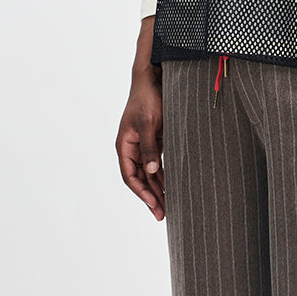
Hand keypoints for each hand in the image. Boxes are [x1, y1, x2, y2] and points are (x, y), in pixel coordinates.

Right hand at [116, 66, 164, 220]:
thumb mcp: (148, 123)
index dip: (141, 192)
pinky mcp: (154, 143)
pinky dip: (164, 177)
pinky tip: (172, 188)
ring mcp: (143, 147)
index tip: (153, 204)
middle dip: (150, 197)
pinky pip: (157, 165)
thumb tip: (152, 170)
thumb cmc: (147, 99)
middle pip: (140, 179)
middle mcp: (132, 149)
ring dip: (158, 190)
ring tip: (168, 207)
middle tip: (162, 215)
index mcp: (124, 145)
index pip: (130, 175)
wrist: (153, 80)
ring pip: (149, 175)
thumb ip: (149, 147)